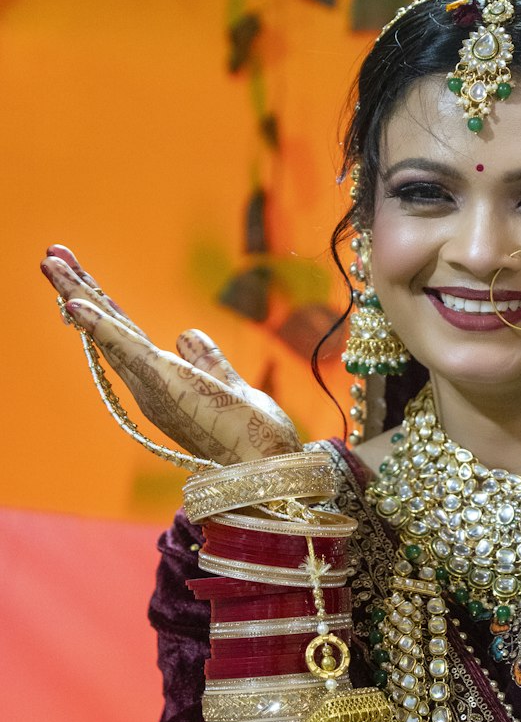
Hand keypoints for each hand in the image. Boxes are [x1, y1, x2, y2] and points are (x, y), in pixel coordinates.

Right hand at [40, 245, 300, 465]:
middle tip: (50, 257)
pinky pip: (127, 348)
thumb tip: (186, 334)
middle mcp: (147, 386)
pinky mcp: (165, 384)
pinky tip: (76, 305)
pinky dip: (101, 327)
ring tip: (51, 262)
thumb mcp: (230, 386)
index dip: (102, 308)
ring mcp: (153, 385)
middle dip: (78, 291)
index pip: (125, 337)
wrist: (268, 465)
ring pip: (109, 332)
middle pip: (108, 330)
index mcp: (162, 384)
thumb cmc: (254, 436)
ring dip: (79, 295)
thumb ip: (208, 361)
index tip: (77, 279)